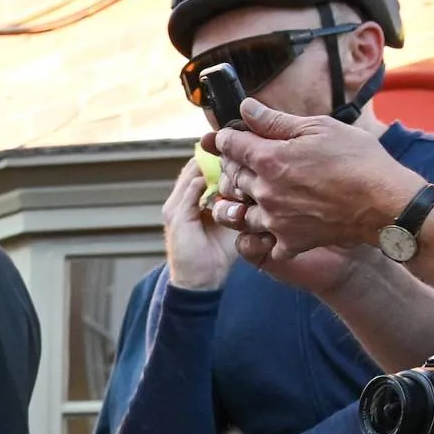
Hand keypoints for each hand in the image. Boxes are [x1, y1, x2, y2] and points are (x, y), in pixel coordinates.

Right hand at [160, 154, 236, 293]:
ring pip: (195, 171)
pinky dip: (211, 181)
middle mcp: (179, 198)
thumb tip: (258, 185)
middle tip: (245, 152)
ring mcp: (175, 205)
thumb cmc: (217, 254)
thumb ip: (237, 202)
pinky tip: (233, 183)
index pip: (202, 166)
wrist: (200, 281)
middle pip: (197, 164)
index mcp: (189, 199)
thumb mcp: (231, 222)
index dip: (222, 158)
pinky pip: (194, 188)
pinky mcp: (177, 214)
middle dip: (220, 157)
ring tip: (240, 164)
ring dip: (217, 166)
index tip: (245, 152)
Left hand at [207, 99, 418, 262]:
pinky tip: (273, 226)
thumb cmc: (358, 160)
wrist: (384, 203)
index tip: (225, 136)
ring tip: (252, 192)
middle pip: (233, 177)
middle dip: (233, 166)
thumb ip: (276, 121)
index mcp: (270, 160)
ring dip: (241, 201)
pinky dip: (265, 235)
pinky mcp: (289, 242)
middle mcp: (266, 192)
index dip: (225, 138)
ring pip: (240, 212)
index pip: (231, 146)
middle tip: (241, 160)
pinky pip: (264, 243)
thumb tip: (246, 109)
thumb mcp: (319, 128)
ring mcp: (275, 220)